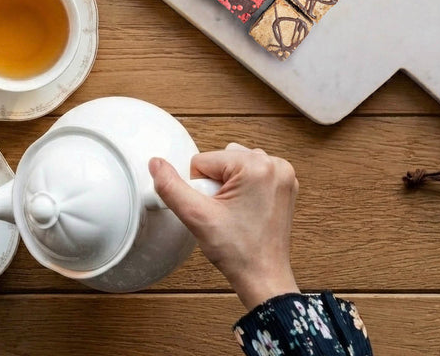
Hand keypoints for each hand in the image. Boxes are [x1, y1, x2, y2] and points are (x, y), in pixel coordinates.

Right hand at [150, 143, 299, 309]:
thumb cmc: (239, 253)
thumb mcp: (196, 216)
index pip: (204, 160)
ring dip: (228, 184)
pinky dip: (243, 187)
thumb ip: (171, 186)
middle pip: (221, 160)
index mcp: (257, 166)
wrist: (263, 279)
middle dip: (215, 185)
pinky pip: (251, 172)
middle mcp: (275, 165)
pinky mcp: (284, 184)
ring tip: (235, 212)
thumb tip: (156, 164)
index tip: (216, 210)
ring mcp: (283, 174)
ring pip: (234, 164)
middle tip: (225, 213)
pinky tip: (245, 210)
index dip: (201, 188)